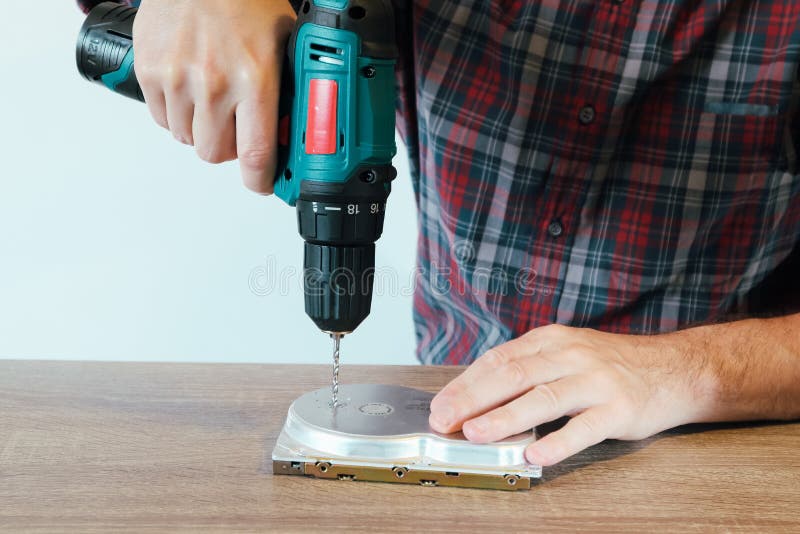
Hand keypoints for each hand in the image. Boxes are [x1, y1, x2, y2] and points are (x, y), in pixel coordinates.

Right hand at [133, 0, 295, 192]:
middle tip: (235, 127)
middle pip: (215, 154)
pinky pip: (162, 118)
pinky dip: (175, 112)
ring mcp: (178, 79)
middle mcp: (215, 84)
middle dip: (228, 147)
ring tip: (211, 97)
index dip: (260, 180)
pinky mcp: (150, 71)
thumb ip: (289, 89)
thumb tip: (295, 128)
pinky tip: (189, 87)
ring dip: (200, 129)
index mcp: (255, 79)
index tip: (263, 183)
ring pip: (187, 139)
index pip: (255, 155)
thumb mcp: (285, 42)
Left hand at [428, 324, 715, 465]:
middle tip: (445, 420)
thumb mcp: (566, 352)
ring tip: (476, 433)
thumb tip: (478, 396)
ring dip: (505, 417)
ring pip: (543, 398)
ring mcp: (595, 381)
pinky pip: (583, 427)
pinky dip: (556, 442)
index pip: (499, 360)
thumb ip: (528, 369)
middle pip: (513, 375)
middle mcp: (570, 355)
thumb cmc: (610, 365)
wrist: (673, 368)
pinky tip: (533, 454)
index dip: (466, 383)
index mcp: (551, 340)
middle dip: (473, 399)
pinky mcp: (619, 409)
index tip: (440, 406)